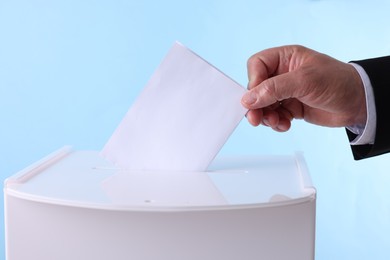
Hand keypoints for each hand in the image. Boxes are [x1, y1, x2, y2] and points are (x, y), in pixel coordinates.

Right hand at [241, 45, 366, 131]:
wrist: (359, 103)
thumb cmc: (338, 82)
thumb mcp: (304, 81)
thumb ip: (274, 89)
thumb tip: (248, 98)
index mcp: (285, 58)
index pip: (257, 65)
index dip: (253, 81)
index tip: (255, 97)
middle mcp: (283, 74)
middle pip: (257, 88)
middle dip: (256, 104)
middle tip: (255, 118)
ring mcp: (287, 92)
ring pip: (264, 104)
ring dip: (266, 116)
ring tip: (275, 122)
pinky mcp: (291, 107)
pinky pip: (275, 115)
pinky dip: (276, 122)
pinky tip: (285, 124)